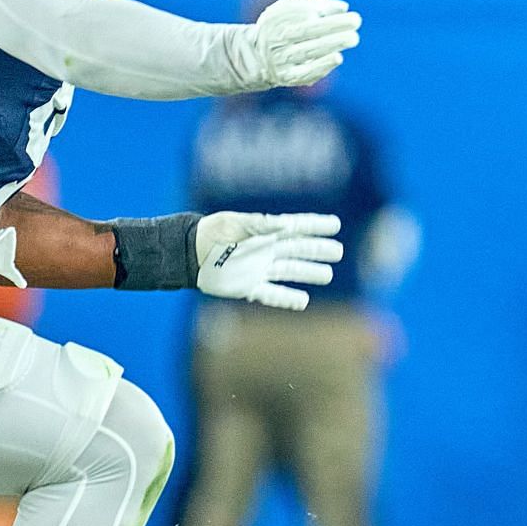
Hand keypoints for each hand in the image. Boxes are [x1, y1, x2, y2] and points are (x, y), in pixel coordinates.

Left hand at [196, 212, 342, 310]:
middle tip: (339, 252)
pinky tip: (303, 302)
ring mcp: (258, 269)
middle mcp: (265, 251)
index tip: (335, 225)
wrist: (187, 254)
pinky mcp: (248, 286)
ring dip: (308, 273)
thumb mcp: (235, 224)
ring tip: (326, 275)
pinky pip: (272, 294)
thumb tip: (287, 224)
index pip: (297, 227)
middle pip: (299, 251)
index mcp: (265, 232)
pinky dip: (287, 299)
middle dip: (318, 250)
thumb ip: (262, 224)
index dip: (316, 225)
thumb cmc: (211, 233)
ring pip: (290, 271)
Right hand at [251, 0, 361, 87]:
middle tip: (356, 21)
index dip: (324, 10)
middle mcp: (276, 38)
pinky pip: (304, 72)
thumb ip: (316, 5)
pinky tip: (338, 57)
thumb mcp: (291, 11)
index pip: (300, 12)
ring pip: (307, 51)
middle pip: (306, 30)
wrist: (257, 57)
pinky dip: (322, 66)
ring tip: (353, 38)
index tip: (347, 11)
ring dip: (332, 44)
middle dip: (332, 25)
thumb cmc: (283, 27)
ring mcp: (280, 58)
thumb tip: (343, 7)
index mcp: (276, 18)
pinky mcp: (286, 76)